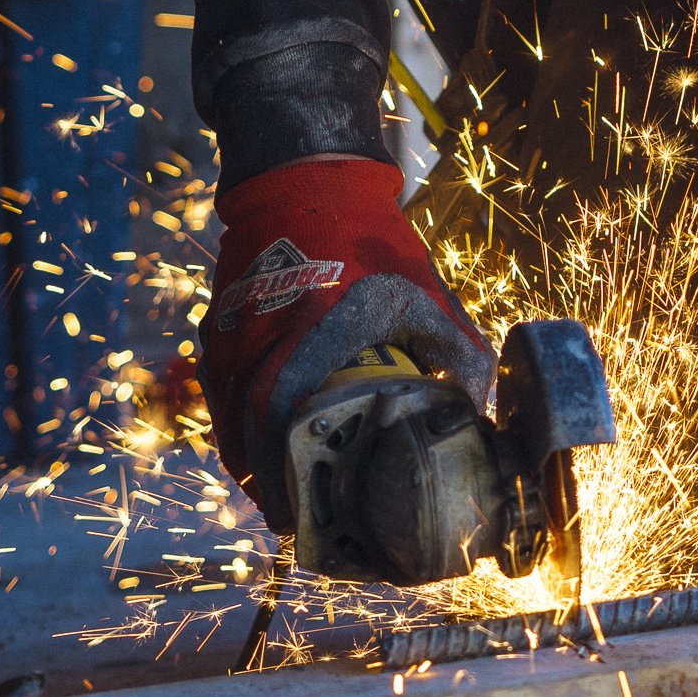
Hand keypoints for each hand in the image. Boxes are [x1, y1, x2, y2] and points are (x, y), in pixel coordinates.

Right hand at [201, 154, 492, 527]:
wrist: (308, 178)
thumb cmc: (370, 239)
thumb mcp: (423, 289)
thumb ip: (457, 348)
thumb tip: (478, 412)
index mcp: (317, 327)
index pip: (282, 415)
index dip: (284, 473)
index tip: (298, 516)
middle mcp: (266, 332)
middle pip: (246, 427)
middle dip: (266, 480)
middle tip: (290, 518)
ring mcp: (234, 326)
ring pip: (227, 412)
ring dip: (248, 457)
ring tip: (276, 493)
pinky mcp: (220, 320)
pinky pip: (219, 387)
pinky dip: (233, 421)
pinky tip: (254, 444)